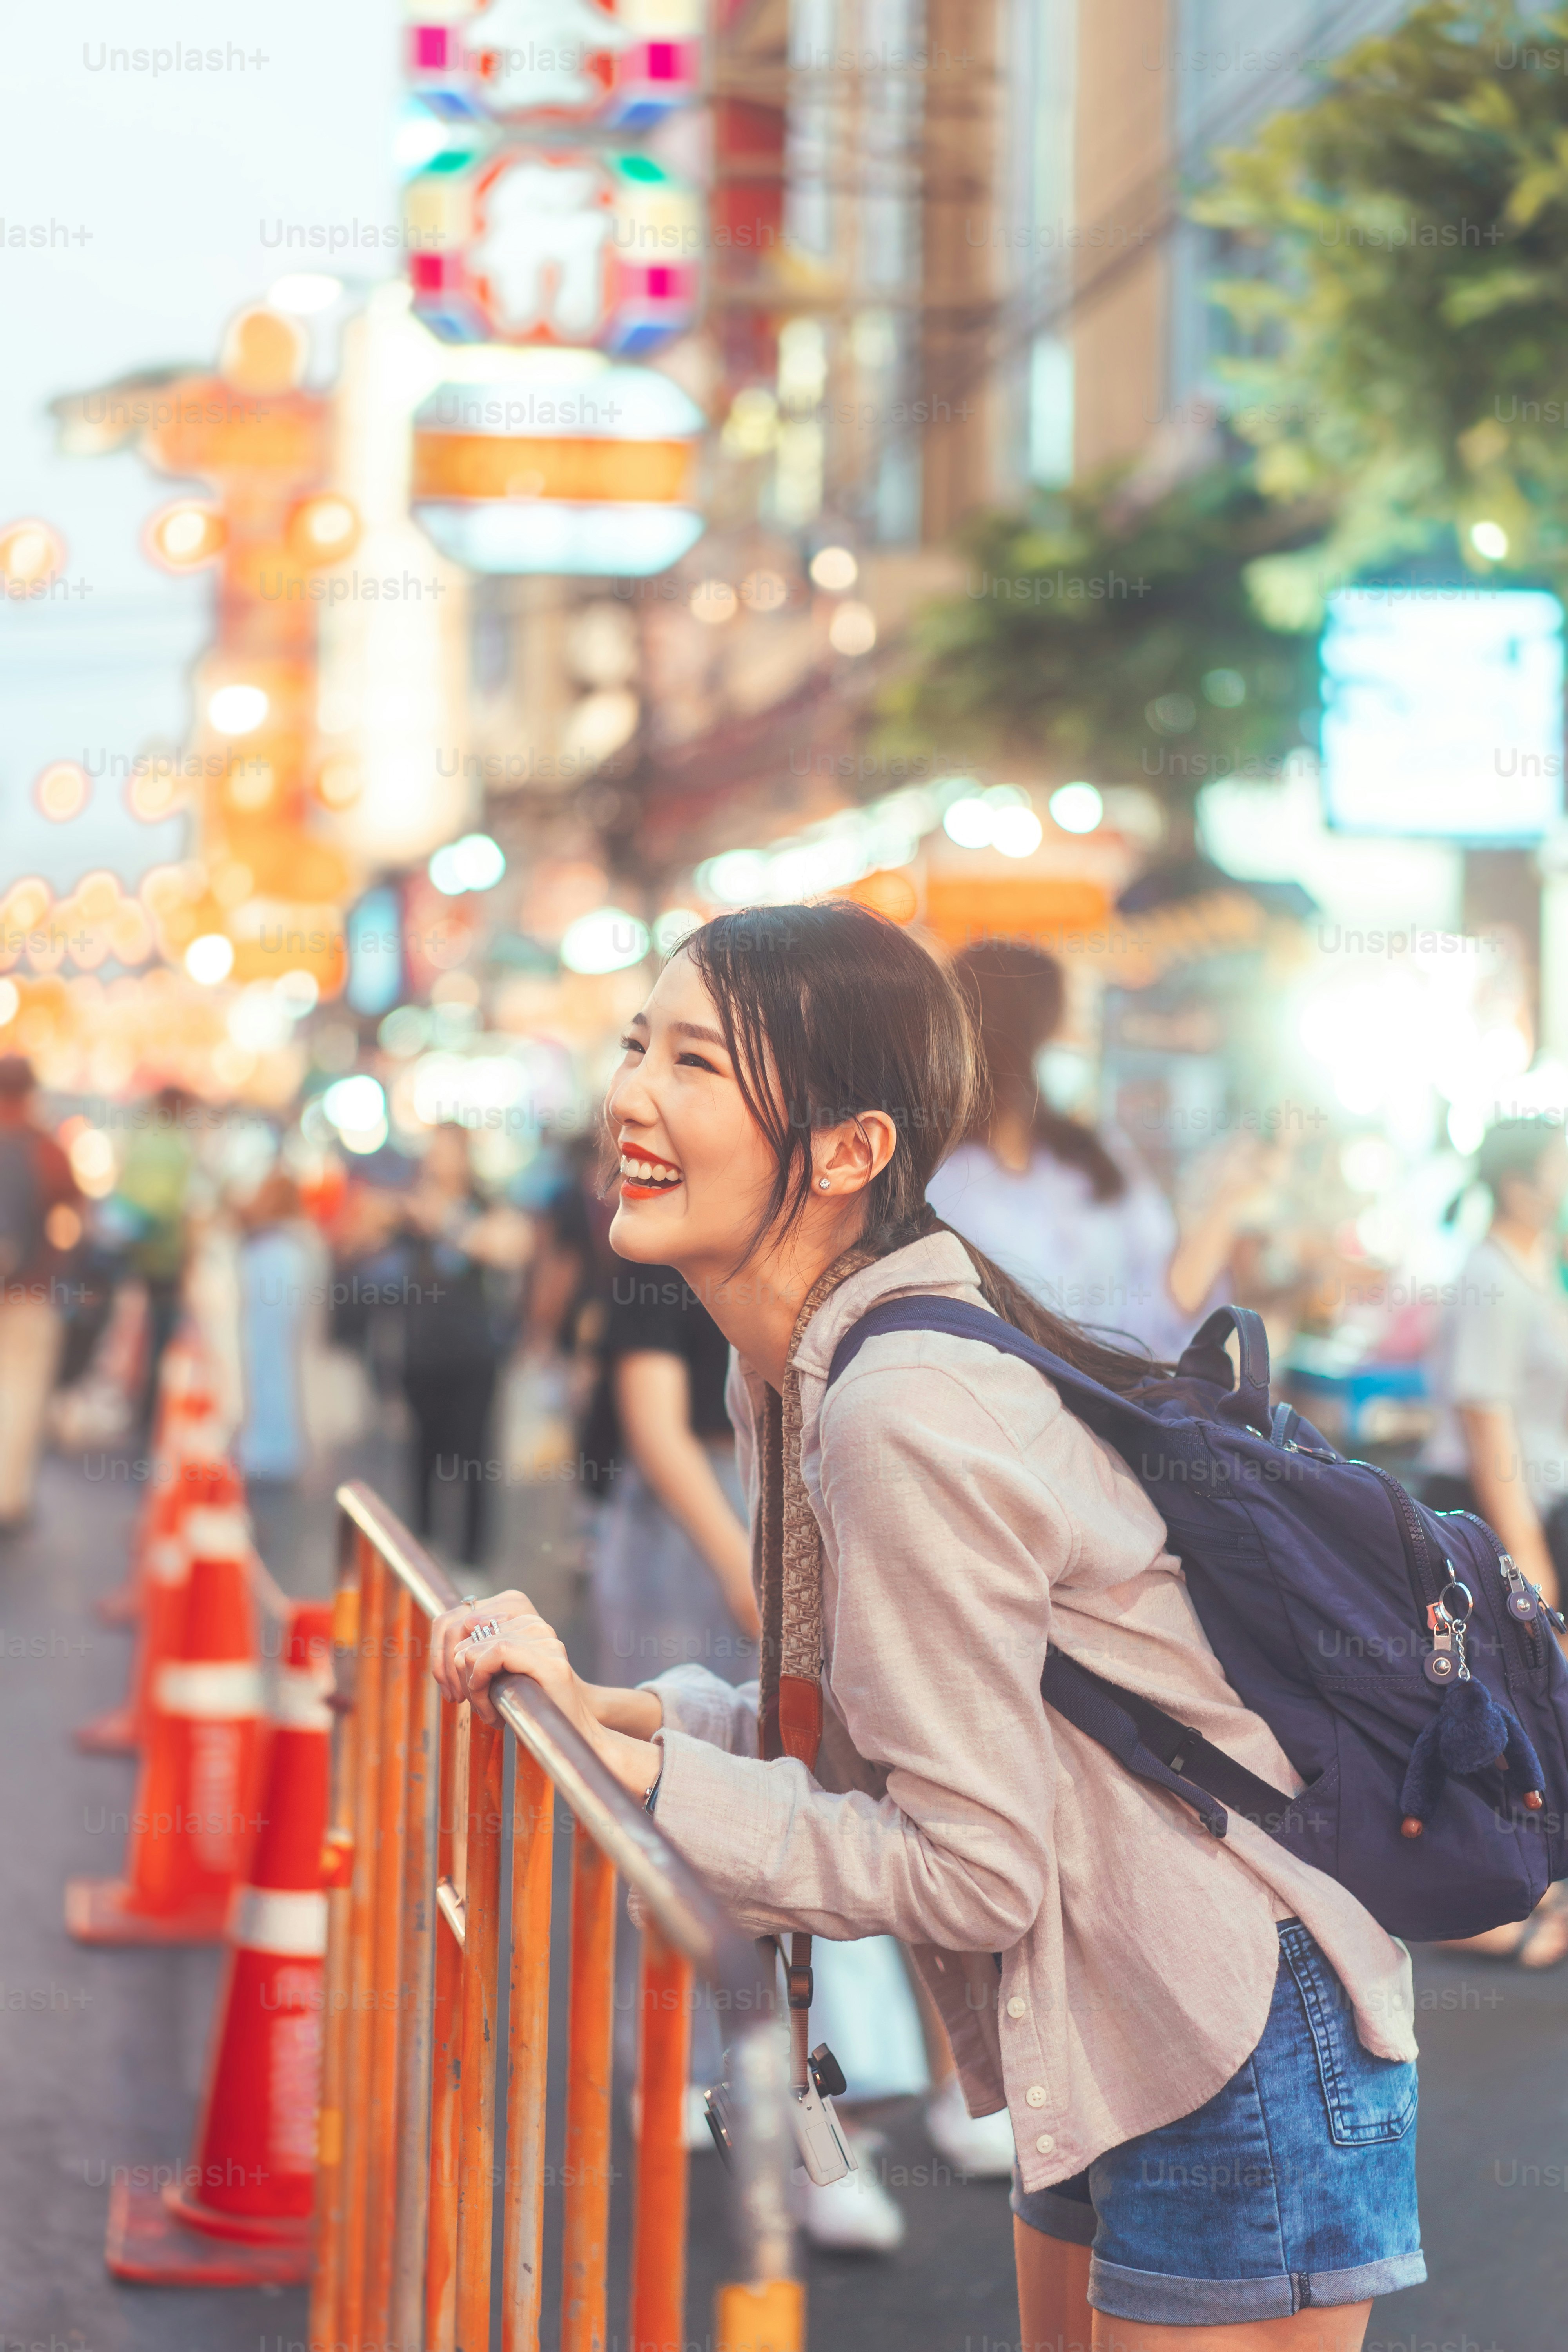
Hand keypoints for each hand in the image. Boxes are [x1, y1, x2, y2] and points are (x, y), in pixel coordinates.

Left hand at [433, 1597, 662, 1801]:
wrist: (576, 1735)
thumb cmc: (535, 1708)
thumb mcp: (503, 1677)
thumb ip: (483, 1655)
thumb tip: (451, 1649)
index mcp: (524, 1621)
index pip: (465, 1621)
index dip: (448, 1657)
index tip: (455, 1691)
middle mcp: (535, 1624)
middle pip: (465, 1636)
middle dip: (458, 1676)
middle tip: (473, 1706)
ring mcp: (543, 1638)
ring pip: (472, 1649)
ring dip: (470, 1688)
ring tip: (488, 1713)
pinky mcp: (546, 1658)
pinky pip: (491, 1656)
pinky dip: (479, 1684)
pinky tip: (491, 1710)